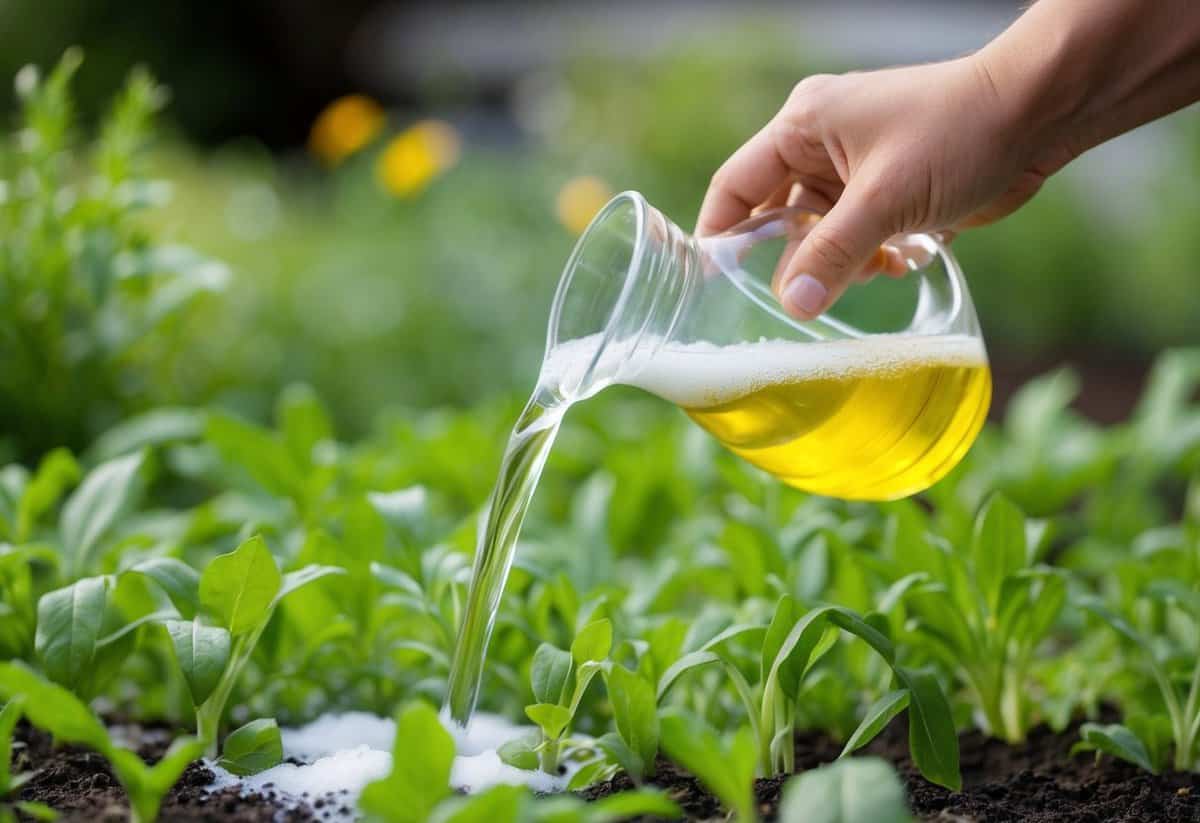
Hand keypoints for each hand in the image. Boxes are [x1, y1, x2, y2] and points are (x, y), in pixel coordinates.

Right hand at [696, 56, 1074, 319]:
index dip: (720, 233)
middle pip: (778, 217)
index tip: (712, 283)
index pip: (736, 185)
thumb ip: (832, 254)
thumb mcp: (885, 198)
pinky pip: (857, 238)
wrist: (1039, 114)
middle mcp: (821, 145)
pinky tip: (898, 261)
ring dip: (841, 262)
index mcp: (803, 126)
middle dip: (794, 257)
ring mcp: (856, 169)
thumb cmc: (959, 131)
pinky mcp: (889, 191)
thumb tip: (793, 304)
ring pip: (821, 235)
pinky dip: (870, 258)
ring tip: (873, 266)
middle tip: (802, 296)